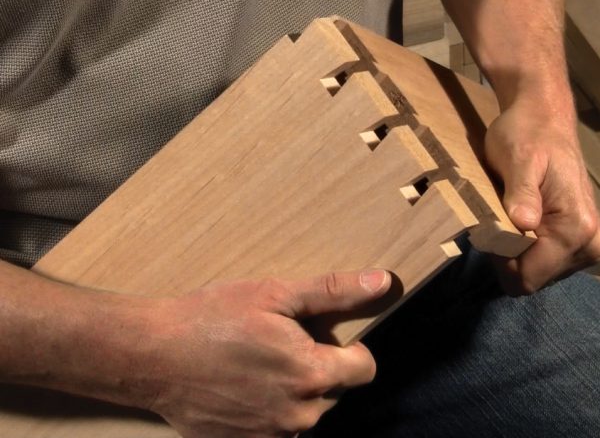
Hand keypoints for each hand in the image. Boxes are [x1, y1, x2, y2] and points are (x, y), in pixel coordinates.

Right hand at [140, 269, 389, 436]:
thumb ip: (334, 292)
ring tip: (258, 360)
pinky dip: (270, 405)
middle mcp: (299, 417)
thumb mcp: (276, 294)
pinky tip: (243, 382)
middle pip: (334, 389)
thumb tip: (383, 282)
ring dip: (294, 387)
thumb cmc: (214, 317)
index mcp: (312, 375)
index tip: (320, 333)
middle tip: (280, 340)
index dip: (349, 347)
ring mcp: (272, 437)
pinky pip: (278, 426)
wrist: (153, 355)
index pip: (365, 368)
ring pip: (306, 409)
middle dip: (318, 365)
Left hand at [485, 98, 599, 294]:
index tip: (486, 234)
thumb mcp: (517, 158)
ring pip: (537, 271)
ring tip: (505, 215)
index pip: (530, 277)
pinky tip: (515, 219)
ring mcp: (585, 242)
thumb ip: (522, 193)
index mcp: (576, 228)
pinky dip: (524, 245)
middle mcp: (588, 242)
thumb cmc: (526, 134)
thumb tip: (524, 223)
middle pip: (533, 278)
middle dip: (507, 257)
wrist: (543, 117)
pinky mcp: (576, 237)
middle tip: (493, 220)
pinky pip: (542, 258)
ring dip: (515, 251)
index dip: (500, 264)